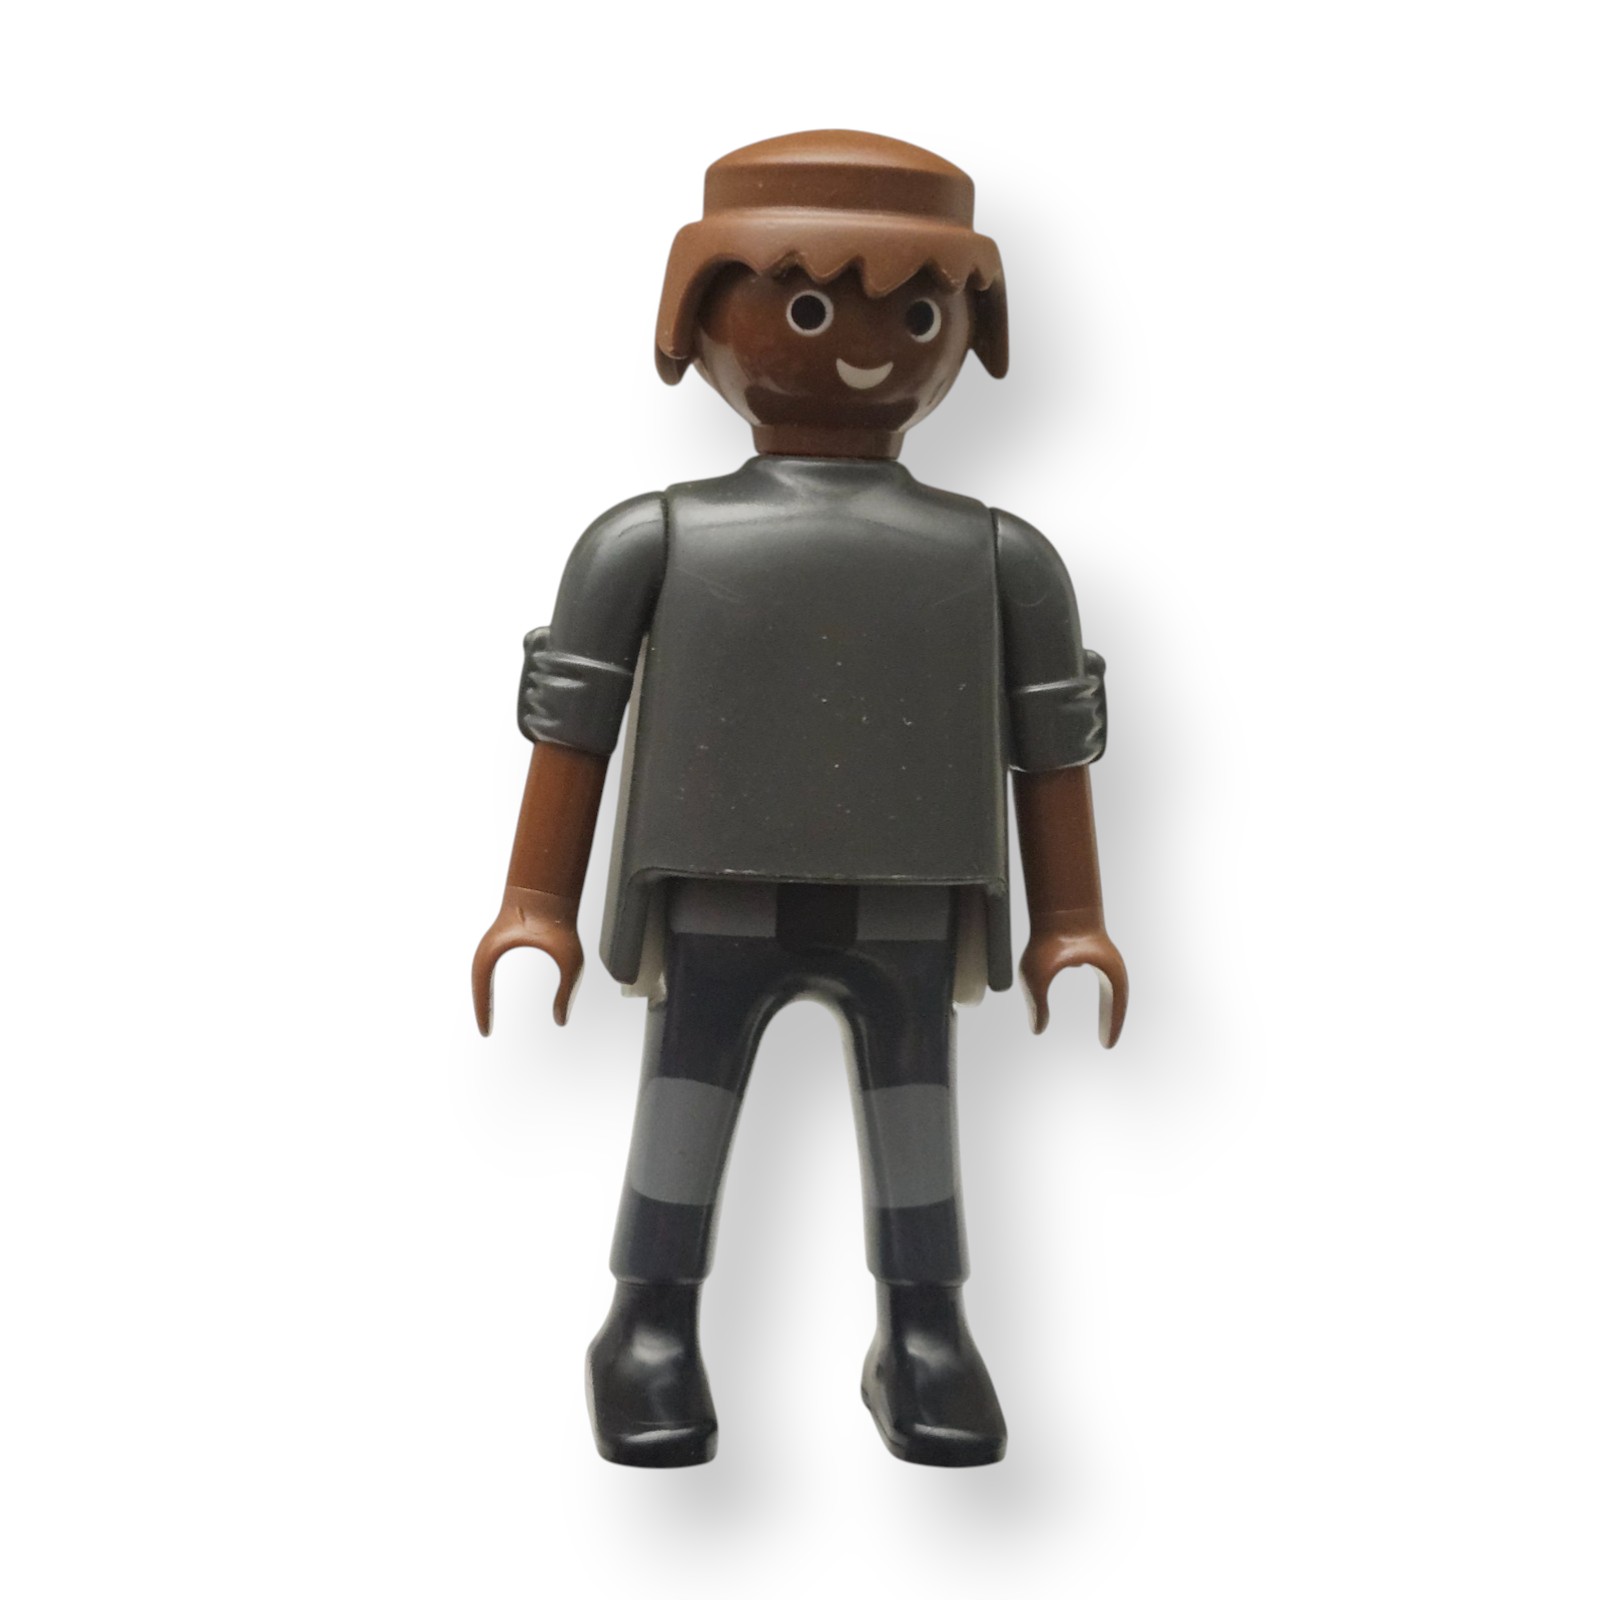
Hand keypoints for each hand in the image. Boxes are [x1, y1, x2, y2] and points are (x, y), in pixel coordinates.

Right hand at [472, 886, 583, 1034]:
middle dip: (482, 1007)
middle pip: (477, 980)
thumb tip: (561, 1021)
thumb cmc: (559, 921)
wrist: (552, 890)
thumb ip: (567, 992)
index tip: (486, 1032)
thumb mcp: (570, 960)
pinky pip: (490, 966)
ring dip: (485, 995)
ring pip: (482, 974)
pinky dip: (491, 982)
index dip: (482, 1010)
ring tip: (488, 1017)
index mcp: (495, 949)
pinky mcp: (502, 938)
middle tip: (486, 1032)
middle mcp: (489, 946)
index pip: (480, 985)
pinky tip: (496, 993)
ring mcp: (495, 941)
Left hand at [1019, 913, 1128, 1046]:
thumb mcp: (1036, 976)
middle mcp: (1108, 963)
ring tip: (1103, 1023)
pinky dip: (1093, 982)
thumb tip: (1038, 1029)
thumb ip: (1037, 1004)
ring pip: (1109, 983)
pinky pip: (1097, 971)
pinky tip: (1084, 984)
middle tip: (1106, 1041)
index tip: (1107, 1045)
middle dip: (1111, 1018)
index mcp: (1107, 972)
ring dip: (1107, 1002)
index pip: (1117, 1004)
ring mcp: (1100, 953)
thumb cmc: (1047, 938)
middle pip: (1118, 996)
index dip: (1112, 1025)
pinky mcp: (1090, 946)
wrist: (1053, 904)